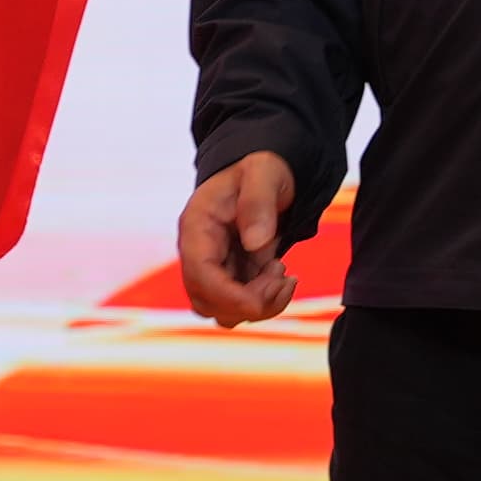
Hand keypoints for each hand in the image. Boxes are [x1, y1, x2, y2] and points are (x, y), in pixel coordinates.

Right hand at [176, 150, 305, 327]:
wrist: (265, 173)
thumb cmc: (262, 169)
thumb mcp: (264, 173)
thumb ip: (258, 203)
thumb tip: (255, 243)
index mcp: (197, 226)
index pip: (199, 274)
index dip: (228, 296)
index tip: (262, 298)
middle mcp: (198, 251)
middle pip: (207, 301)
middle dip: (248, 302)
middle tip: (282, 274)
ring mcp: (213, 266)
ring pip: (222, 310)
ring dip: (258, 305)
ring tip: (284, 275)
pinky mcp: (230, 275)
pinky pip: (239, 305)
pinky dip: (264, 301)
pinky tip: (282, 277)